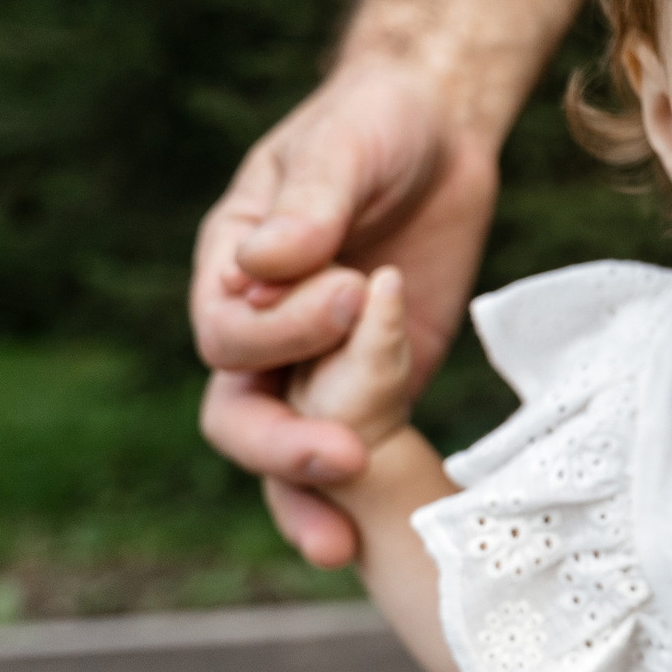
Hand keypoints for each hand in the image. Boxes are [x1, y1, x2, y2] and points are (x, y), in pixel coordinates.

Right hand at [193, 59, 500, 568]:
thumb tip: (268, 262)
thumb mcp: (343, 147)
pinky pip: (358, 443)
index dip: (284, 329)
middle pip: (240, 412)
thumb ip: (310, 205)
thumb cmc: (374, 122)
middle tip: (340, 459)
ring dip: (304, 499)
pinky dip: (368, 489)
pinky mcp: (378, 382)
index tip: (355, 289)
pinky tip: (392, 531)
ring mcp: (318, 363)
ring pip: (287, 448)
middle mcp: (264, 327)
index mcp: (232, 268)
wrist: (441, 129)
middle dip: (281, 447)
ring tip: (339, 549)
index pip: (229, 332)